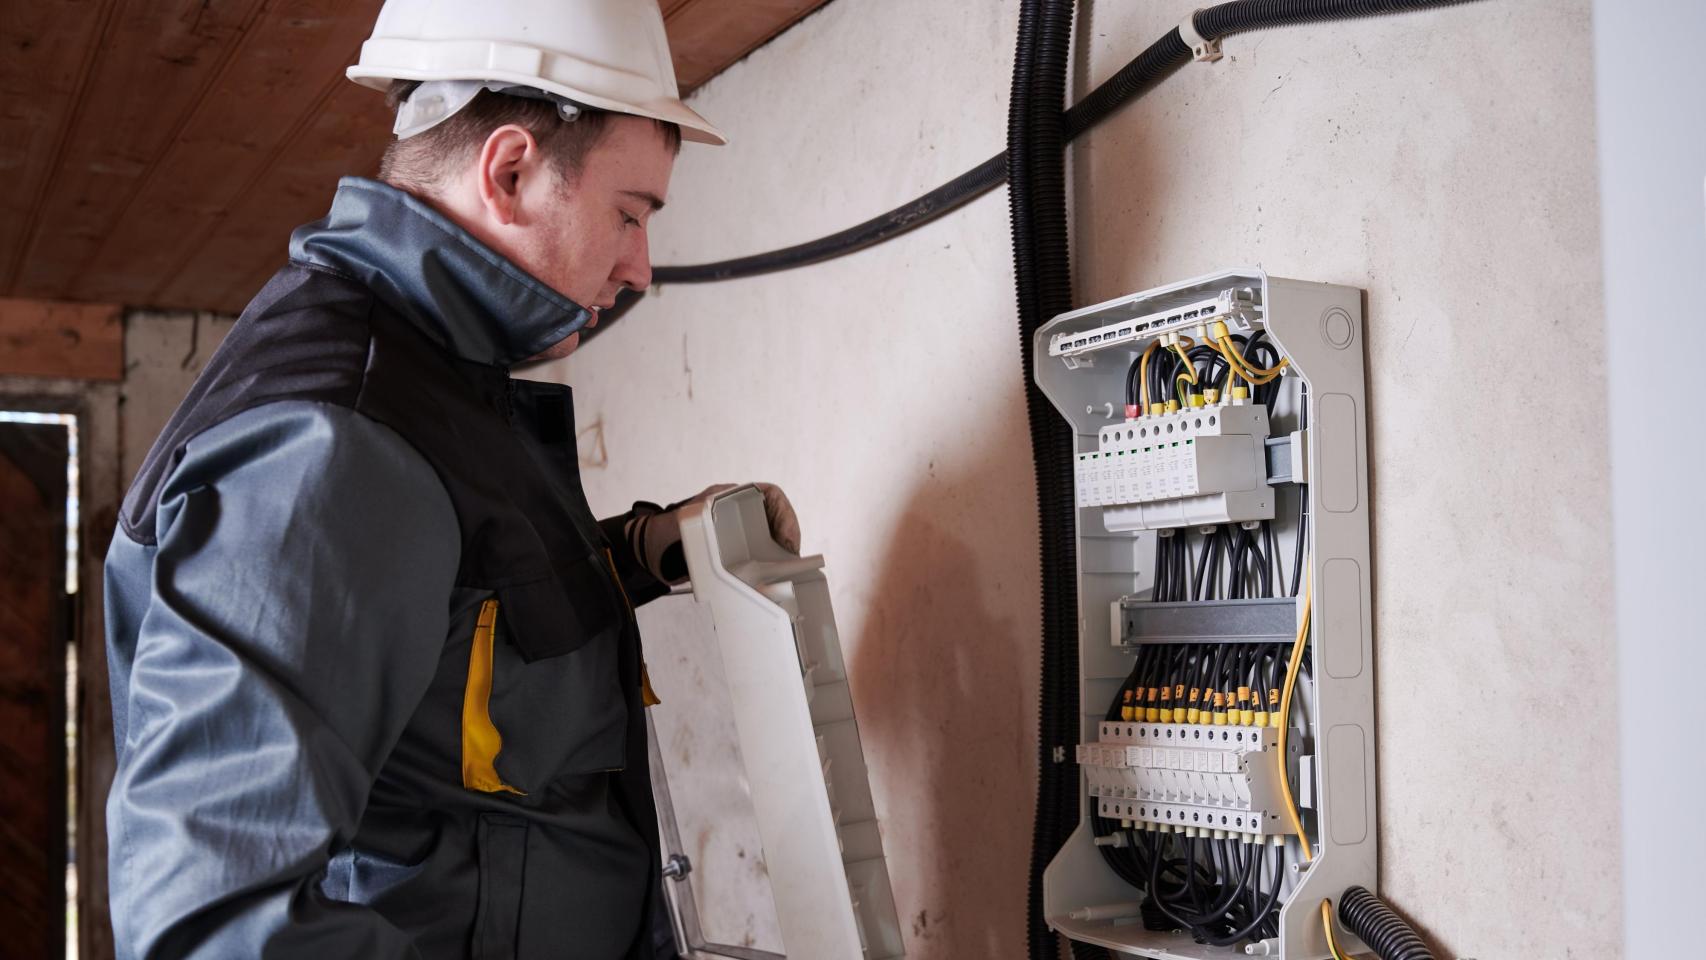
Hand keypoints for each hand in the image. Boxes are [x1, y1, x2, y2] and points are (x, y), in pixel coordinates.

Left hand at [632, 483, 799, 583]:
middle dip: (788, 536)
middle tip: (791, 559)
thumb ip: (712, 549)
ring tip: (784, 570)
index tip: (787, 539)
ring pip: (770, 537)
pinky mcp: (734, 551)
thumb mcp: (692, 534)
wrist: (647, 552)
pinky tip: (770, 579)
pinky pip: (759, 554)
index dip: (786, 515)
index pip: (770, 495)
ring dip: (780, 552)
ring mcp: (737, 531)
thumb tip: (738, 571)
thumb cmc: (665, 536)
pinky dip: (768, 565)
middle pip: (775, 518)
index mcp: (728, 498)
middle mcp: (736, 511)